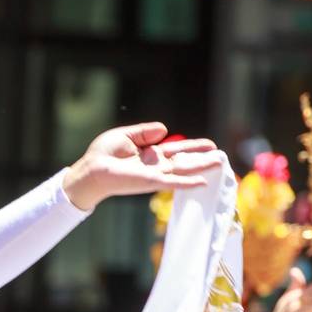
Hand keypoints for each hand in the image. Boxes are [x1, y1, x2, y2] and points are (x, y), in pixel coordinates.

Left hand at [62, 124, 223, 210]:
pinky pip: (173, 182)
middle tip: (221, 156)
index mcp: (150, 153)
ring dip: (201, 168)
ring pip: (183, 170)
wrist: (91, 170)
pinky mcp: (151, 181)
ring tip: (219, 164)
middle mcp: (155, 165)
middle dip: (202, 158)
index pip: (176, 149)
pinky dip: (187, 182)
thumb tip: (165, 129)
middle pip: (184, 160)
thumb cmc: (103, 154)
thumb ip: (145, 132)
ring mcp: (155, 174)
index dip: (193, 147)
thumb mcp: (126, 136)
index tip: (210, 145)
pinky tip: (203, 182)